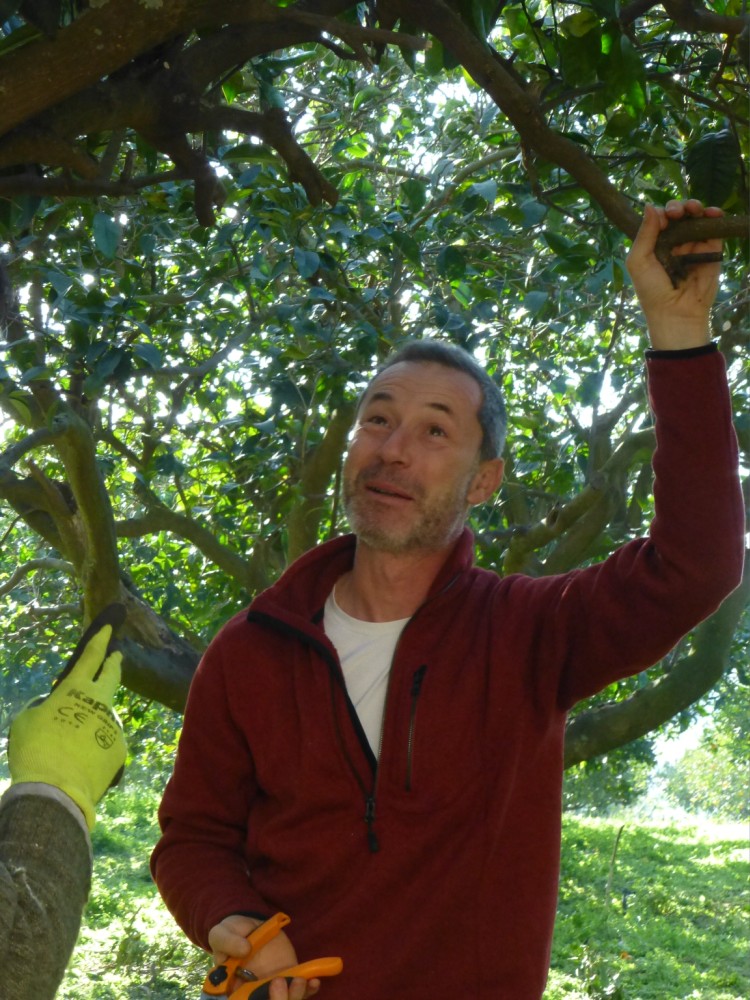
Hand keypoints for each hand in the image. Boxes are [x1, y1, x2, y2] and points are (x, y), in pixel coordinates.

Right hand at [8, 604, 126, 828]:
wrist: (56, 791)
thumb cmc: (34, 751)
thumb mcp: (26, 721)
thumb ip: (43, 707)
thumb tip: (54, 708)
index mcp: (75, 690)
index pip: (90, 657)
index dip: (100, 641)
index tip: (109, 629)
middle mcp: (100, 702)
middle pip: (112, 676)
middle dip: (113, 663)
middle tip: (116, 657)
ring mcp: (113, 725)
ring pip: (105, 716)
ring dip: (94, 721)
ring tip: (73, 744)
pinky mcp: (120, 748)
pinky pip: (107, 742)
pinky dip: (97, 748)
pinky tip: (82, 763)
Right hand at [208, 915, 320, 998]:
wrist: (249, 923)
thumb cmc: (231, 932)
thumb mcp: (221, 933)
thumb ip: (227, 942)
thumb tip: (243, 950)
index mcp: (234, 989)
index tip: (259, 995)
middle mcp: (255, 992)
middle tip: (279, 980)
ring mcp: (274, 986)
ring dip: (295, 997)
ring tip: (299, 980)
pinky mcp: (288, 976)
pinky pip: (300, 990)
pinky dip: (308, 990)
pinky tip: (313, 982)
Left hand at [626, 198, 723, 349]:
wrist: (676, 313)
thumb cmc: (652, 290)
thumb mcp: (639, 262)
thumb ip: (644, 234)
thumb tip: (649, 205)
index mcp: (655, 244)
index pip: (660, 219)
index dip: (663, 212)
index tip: (665, 217)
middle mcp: (674, 242)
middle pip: (679, 215)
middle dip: (679, 206)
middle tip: (679, 212)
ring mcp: (694, 245)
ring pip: (696, 218)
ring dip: (696, 207)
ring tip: (695, 208)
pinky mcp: (711, 250)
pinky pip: (714, 228)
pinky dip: (714, 216)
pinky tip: (713, 213)